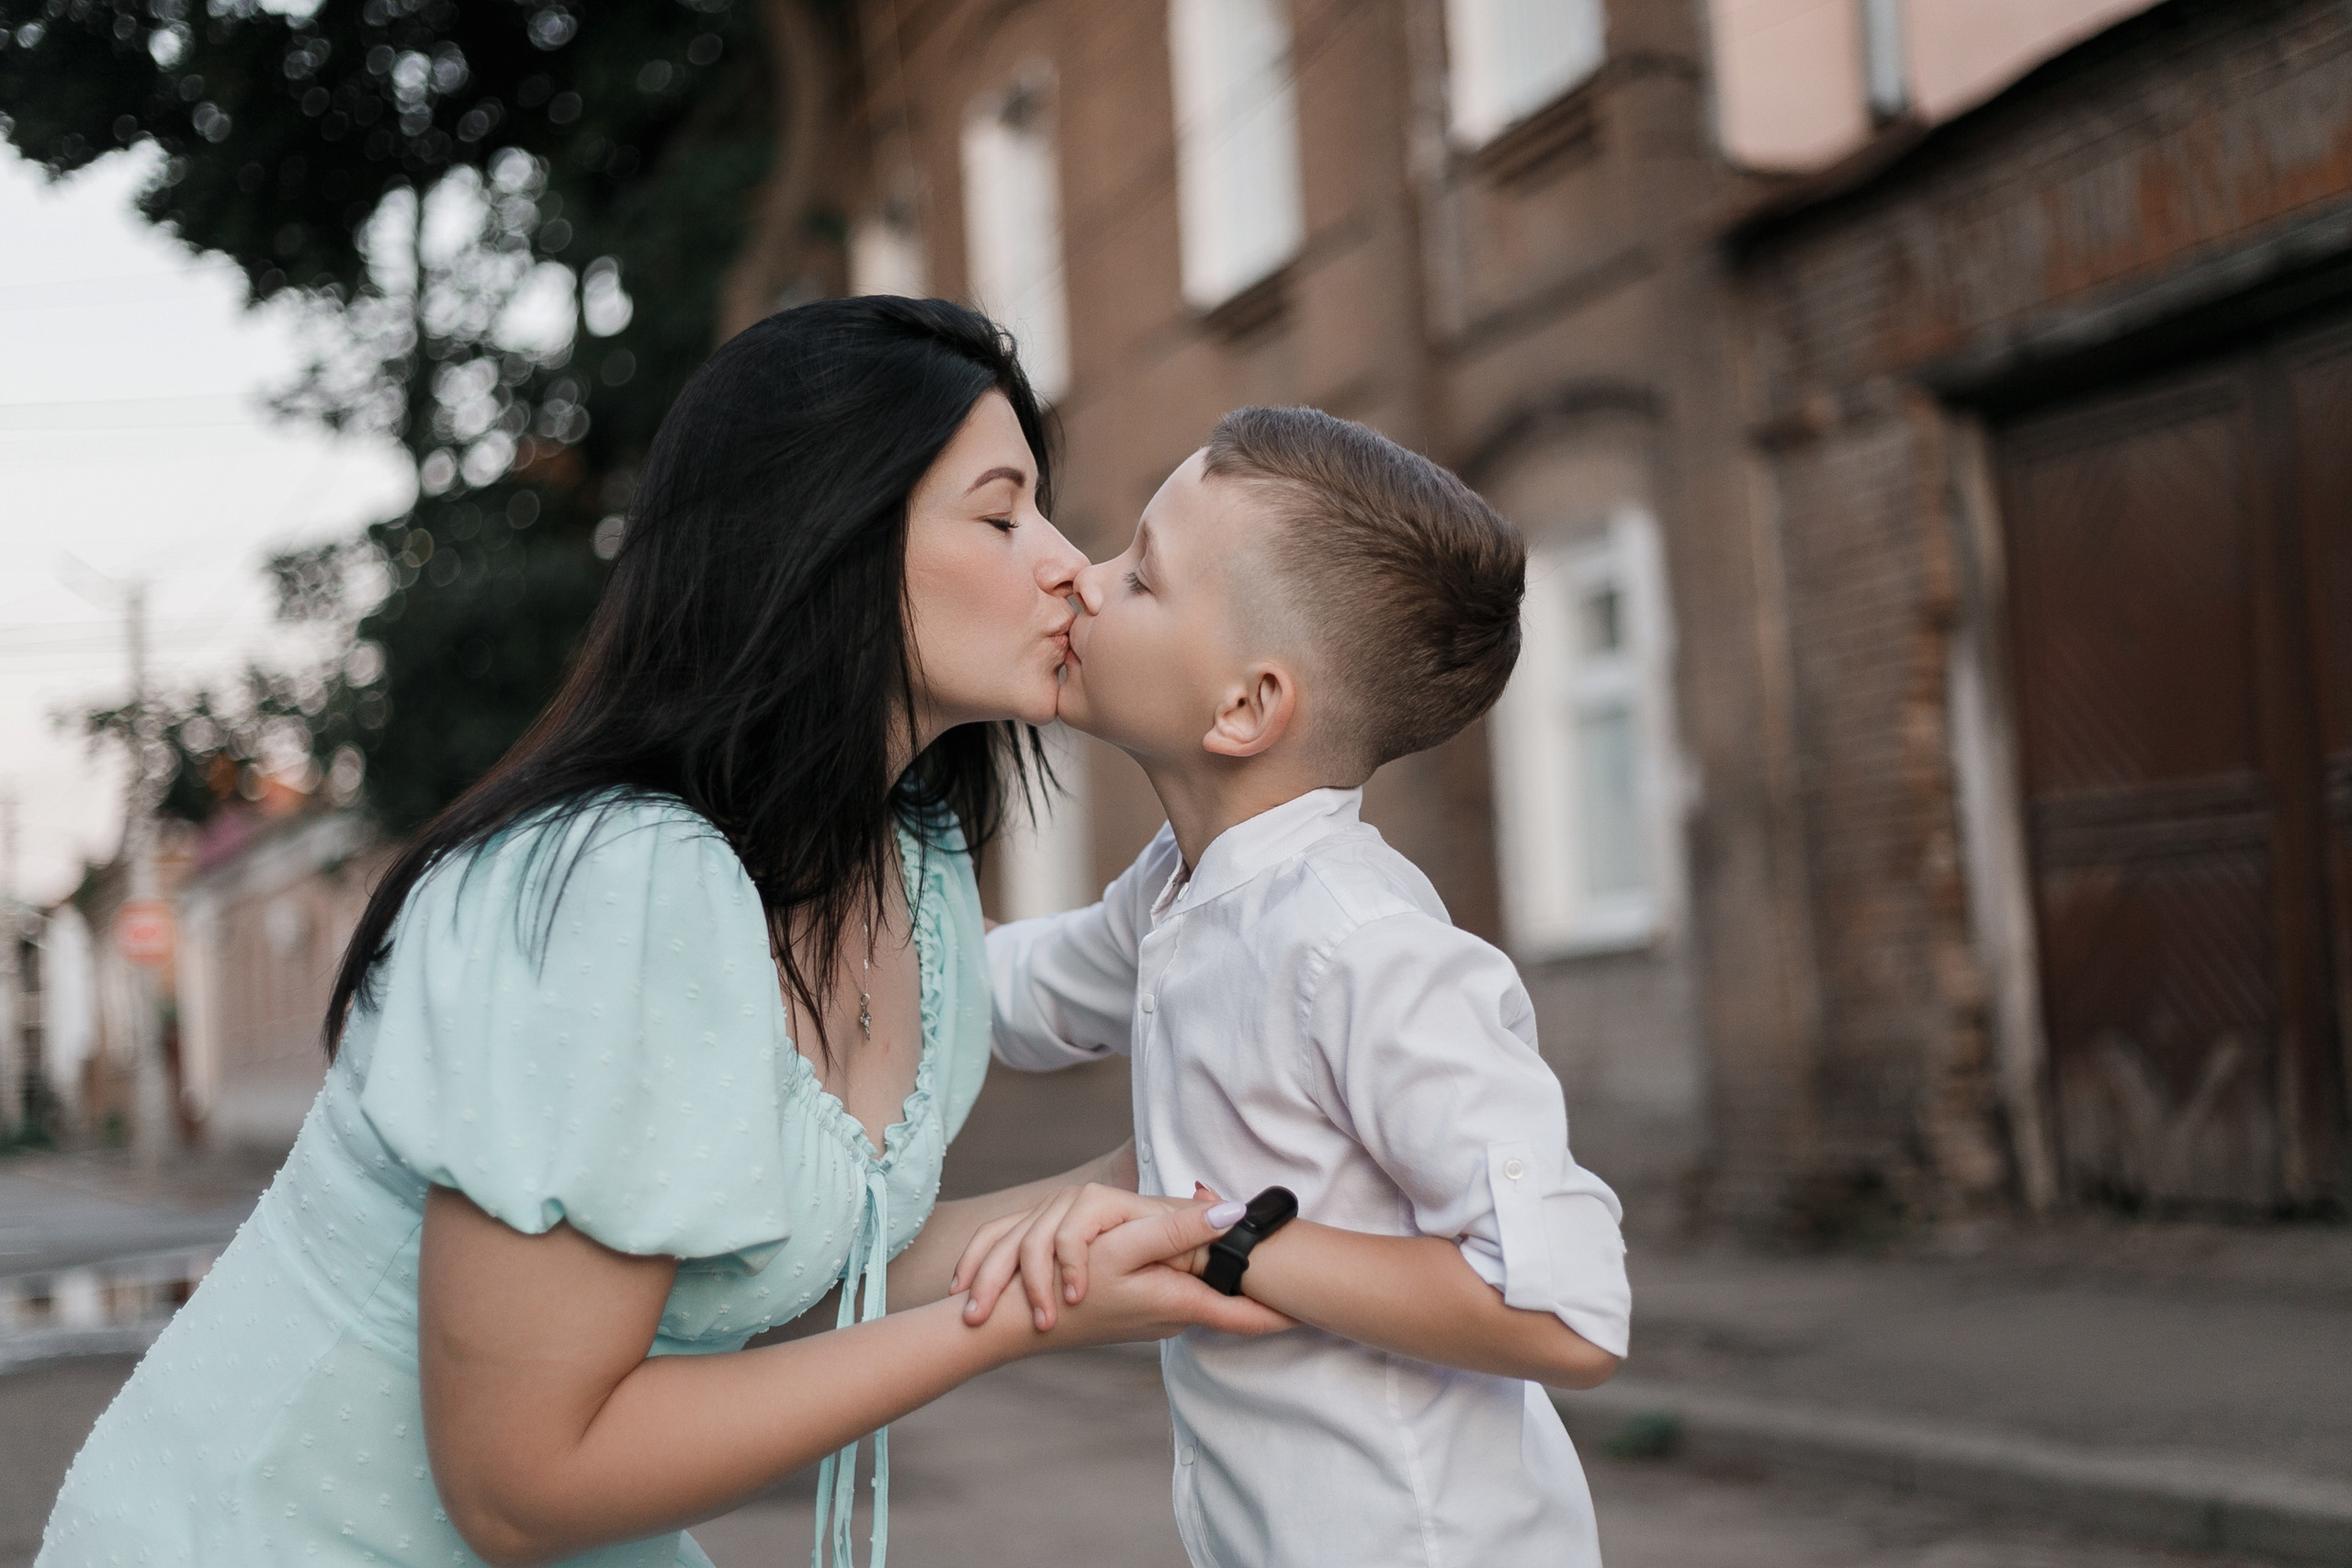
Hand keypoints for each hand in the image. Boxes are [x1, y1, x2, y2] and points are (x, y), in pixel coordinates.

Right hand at [968, 1199, 1291, 1350]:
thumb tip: (1234, 1213)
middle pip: (1222, 1299)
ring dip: (1187, 1284)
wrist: (1002, 1326)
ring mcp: (1144, 1310)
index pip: (1241, 1313)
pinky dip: (1159, 1287)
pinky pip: (1159, 1291)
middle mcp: (1166, 1308)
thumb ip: (1175, 1231)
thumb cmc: (1060, 1291)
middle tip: (1283, 1292)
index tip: (1318, 1315)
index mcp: (1175, 1297)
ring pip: (1191, 1294)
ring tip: (1196, 1289)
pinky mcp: (1123, 1304)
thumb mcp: (1121, 1251)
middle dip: (1247, 1295)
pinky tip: (1158, 1278)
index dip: (1280, 1313)